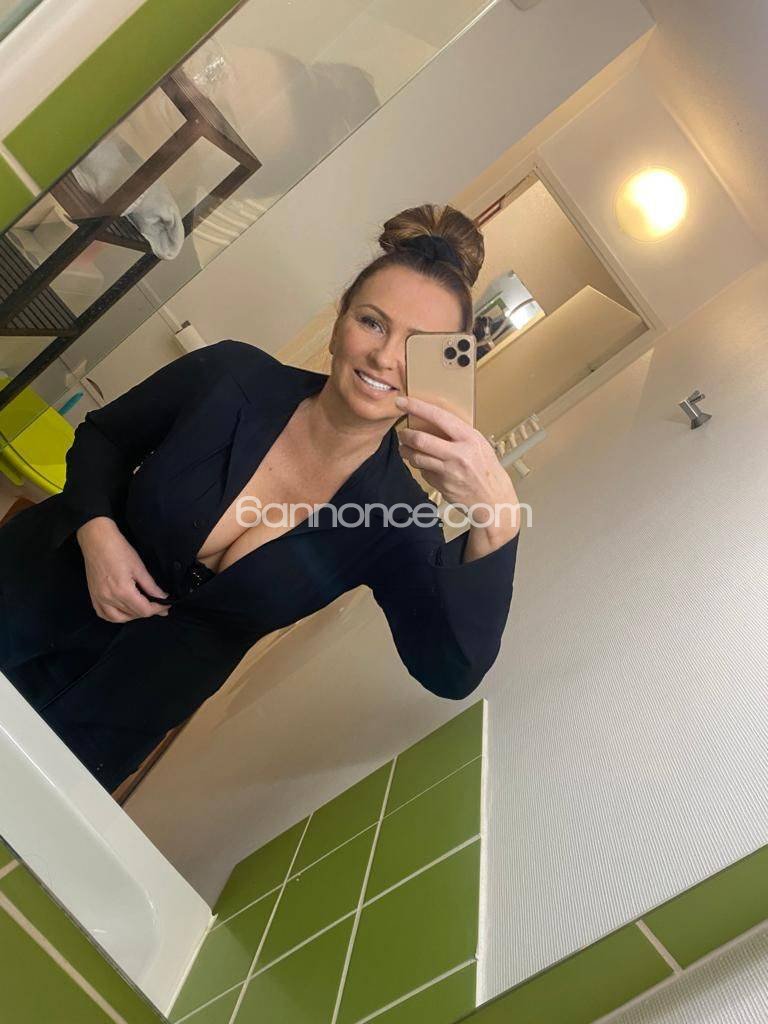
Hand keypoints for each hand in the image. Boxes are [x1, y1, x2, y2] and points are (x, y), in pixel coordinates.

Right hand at [76, 517, 170, 622]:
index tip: (166, 606)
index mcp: (123, 591)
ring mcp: (99, 598)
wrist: (97, 540)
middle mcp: (109, 598)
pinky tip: (123, 612)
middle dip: (148, 612)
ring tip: (142, 608)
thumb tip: (163, 597)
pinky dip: (115, 617)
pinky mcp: (93, 595)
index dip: (158, 609)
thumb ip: (151, 586)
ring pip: (118, 618)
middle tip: (158, 606)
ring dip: (132, 617)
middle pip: (133, 614)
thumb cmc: (118, 549)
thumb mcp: (139, 567)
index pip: (144, 610)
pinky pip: (103, 614)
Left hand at [394, 395, 519, 536]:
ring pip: (416, 457)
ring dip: (406, 452)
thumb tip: (433, 421)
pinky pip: (423, 473)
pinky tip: (426, 466)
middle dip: (406, 435)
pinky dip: (421, 468)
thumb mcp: (479, 444)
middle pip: (420, 440)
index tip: (402, 402)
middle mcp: (458, 454)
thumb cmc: (487, 468)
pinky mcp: (442, 486)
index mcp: (469, 438)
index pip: (438, 416)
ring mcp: (449, 472)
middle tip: (402, 433)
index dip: (417, 407)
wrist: (494, 499)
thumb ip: (458, 433)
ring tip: (406, 449)